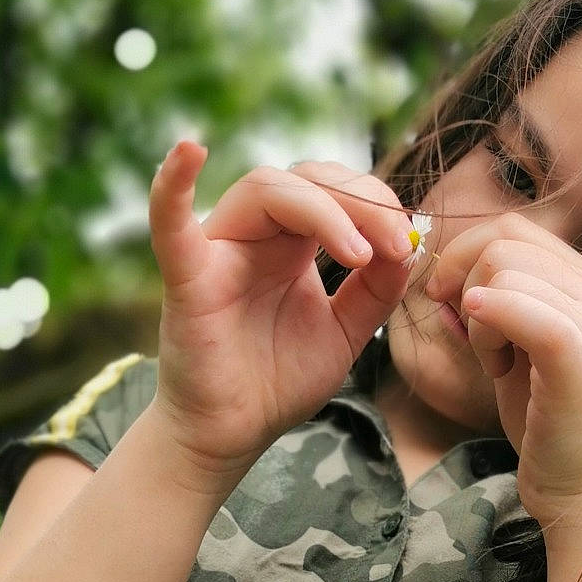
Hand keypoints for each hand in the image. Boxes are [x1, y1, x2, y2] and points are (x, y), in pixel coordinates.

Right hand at [146, 142, 417, 479]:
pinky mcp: (187, 278)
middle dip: (361, 201)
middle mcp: (254, 234)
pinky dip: (171, 185)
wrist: (235, 432)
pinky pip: (170, 223)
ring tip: (359, 254)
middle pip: (306, 179)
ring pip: (265, 188)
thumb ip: (376, 289)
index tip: (411, 243)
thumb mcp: (346, 331)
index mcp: (291, 242)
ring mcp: (219, 249)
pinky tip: (187, 149)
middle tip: (398, 241)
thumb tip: (408, 244)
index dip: (377, 205)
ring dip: (323, 210)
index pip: (335, 192)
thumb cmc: (280, 379)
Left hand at [425, 212, 581, 525]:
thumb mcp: (519, 353)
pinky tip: (491, 356)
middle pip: (505, 240)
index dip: (464, 254)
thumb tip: (440, 274)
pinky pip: (523, 307)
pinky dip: (491, 317)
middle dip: (465, 282)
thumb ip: (495, 308)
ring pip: (505, 270)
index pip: (514, 229)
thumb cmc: (550, 429)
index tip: (446, 301)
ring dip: (480, 319)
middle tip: (474, 341)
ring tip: (497, 366)